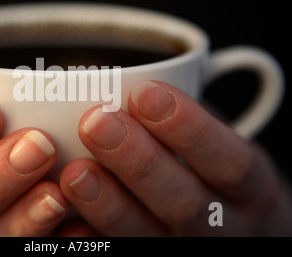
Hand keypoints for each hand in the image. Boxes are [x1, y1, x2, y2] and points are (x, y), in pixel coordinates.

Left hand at [60, 80, 291, 235]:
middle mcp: (225, 227)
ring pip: (149, 235)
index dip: (189, 128)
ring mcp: (185, 248)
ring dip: (109, 204)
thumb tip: (126, 81)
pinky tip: (68, 219)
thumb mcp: (221, 142)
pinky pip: (122, 252)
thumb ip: (187, 118)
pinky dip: (94, 239)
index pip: (230, 162)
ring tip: (75, 171)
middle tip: (97, 122)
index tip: (145, 93)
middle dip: (139, 161)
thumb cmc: (216, 171)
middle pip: (186, 204)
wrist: (234, 227)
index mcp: (251, 189)